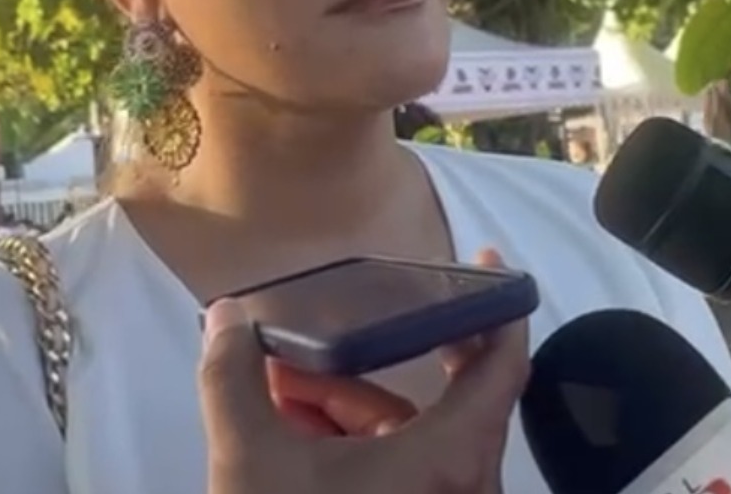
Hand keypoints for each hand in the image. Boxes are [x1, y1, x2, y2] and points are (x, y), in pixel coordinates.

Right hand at [199, 250, 528, 493]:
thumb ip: (232, 376)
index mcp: (449, 462)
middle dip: (380, 353)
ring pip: (407, 434)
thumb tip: (226, 312)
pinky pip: (396, 468)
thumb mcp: (248, 458)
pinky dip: (351, 441)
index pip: (502, 367)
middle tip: (344, 314)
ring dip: (348, 400)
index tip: (488, 259)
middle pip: (444, 396)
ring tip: (279, 383)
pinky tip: (292, 426)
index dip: (503, 306)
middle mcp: (462, 487)